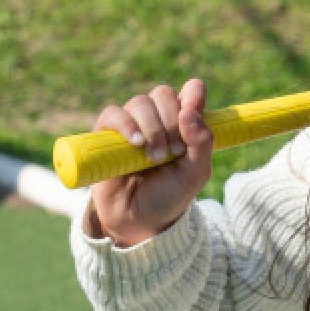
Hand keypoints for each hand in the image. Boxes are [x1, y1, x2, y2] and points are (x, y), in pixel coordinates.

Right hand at [87, 79, 212, 247]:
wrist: (139, 219)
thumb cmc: (170, 193)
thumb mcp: (196, 173)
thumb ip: (202, 143)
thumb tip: (190, 113)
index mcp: (184, 122)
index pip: (191, 91)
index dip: (193, 94)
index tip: (193, 109)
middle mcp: (158, 118)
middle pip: (164, 94)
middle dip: (171, 120)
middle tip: (174, 151)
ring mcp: (132, 124)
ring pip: (140, 102)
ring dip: (152, 127)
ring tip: (156, 157)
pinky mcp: (107, 134)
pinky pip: (113, 114)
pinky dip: (125, 125)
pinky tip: (136, 143)